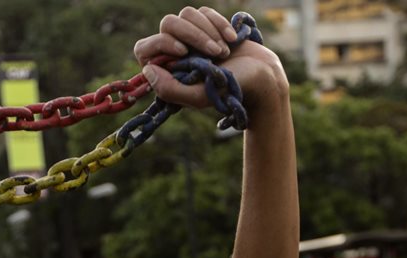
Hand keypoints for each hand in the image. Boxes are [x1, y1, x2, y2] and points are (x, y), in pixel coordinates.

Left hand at [133, 7, 286, 113]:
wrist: (261, 76)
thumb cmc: (229, 89)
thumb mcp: (198, 96)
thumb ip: (169, 89)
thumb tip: (147, 70)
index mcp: (166, 71)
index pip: (144, 48)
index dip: (161, 44)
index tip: (183, 53)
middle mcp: (175, 52)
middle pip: (168, 23)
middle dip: (192, 35)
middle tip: (214, 53)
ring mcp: (191, 36)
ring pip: (186, 14)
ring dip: (208, 31)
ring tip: (224, 52)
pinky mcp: (208, 24)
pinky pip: (205, 12)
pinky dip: (220, 24)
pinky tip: (232, 41)